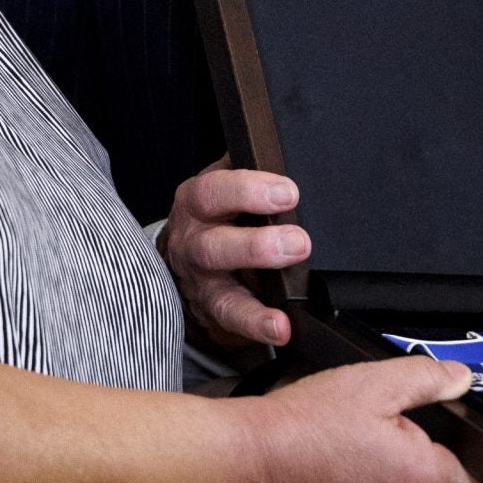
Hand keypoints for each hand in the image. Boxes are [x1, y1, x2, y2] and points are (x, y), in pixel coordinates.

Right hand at [161, 162, 308, 347]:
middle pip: (215, 246)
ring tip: (286, 303)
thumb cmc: (217, 212)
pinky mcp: (212, 310)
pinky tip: (280, 328)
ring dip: (257, 300)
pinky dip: (257, 325)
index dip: (249, 191)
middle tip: (298, 242)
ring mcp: (201, 281)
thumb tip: (286, 153)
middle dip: (258, 246)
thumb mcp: (225, 181)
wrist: (185, 254)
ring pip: (222, 293)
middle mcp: (193, 242)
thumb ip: (250, 168)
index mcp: (197, 202)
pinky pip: (233, 320)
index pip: (214, 192)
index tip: (288, 192)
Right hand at [235, 358, 482, 482]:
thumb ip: (430, 377)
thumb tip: (462, 379)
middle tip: (411, 412)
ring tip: (368, 425)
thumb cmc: (301, 429)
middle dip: (443, 450)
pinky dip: (378, 474)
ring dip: (406, 460)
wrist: (244, 462)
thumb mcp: (376, 381)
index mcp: (425, 481)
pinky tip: (348, 446)